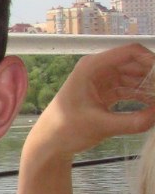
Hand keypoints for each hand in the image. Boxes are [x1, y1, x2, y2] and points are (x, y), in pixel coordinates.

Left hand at [24, 43, 154, 160]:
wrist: (49, 142)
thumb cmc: (66, 130)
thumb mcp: (102, 126)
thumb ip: (134, 121)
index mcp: (92, 67)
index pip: (130, 52)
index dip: (152, 61)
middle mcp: (98, 69)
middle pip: (136, 64)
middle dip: (154, 76)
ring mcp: (102, 80)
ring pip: (135, 77)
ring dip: (151, 87)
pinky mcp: (105, 93)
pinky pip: (130, 89)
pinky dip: (143, 96)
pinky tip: (153, 106)